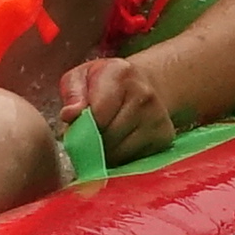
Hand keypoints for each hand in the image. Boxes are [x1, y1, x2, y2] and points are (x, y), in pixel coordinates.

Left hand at [56, 55, 173, 159]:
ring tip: (103, 139)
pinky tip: (119, 143)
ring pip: (120, 153)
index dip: (81, 128)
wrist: (142, 85)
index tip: (74, 128)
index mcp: (121, 74)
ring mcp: (158, 118)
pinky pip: (133, 160)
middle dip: (92, 143)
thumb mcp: (81, 77)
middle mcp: (145, 95)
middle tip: (87, 136)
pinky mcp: (164, 137)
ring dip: (105, 153)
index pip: (98, 115)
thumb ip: (73, 94)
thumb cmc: (105, 82)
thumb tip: (69, 115)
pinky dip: (121, 158)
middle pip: (109, 137)